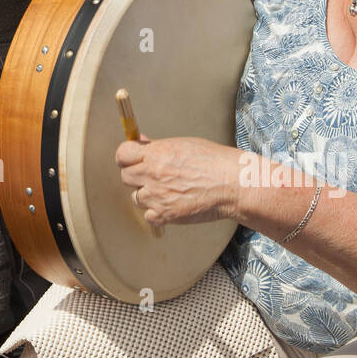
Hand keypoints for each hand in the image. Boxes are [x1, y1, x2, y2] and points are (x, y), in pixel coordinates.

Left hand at [117, 135, 240, 224]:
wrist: (234, 184)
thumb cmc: (214, 161)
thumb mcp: (183, 145)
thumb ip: (157, 146)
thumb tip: (139, 141)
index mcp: (156, 153)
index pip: (122, 154)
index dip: (126, 157)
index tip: (132, 160)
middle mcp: (152, 173)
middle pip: (125, 176)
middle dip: (136, 176)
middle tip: (153, 177)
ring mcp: (157, 196)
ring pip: (136, 197)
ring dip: (148, 196)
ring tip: (170, 191)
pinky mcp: (166, 215)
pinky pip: (149, 216)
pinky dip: (158, 213)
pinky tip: (173, 205)